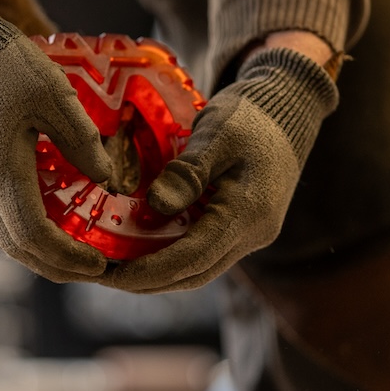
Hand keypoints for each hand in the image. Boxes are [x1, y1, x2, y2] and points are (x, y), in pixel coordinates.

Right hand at [0, 0, 111, 281]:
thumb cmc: (6, 62)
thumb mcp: (55, 96)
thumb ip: (83, 143)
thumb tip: (107, 181)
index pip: (34, 237)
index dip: (68, 259)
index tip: (99, 265)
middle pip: (15, 247)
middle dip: (55, 266)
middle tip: (91, 271)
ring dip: (36, 252)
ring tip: (71, 255)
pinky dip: (19, 230)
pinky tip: (43, 223)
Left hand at [101, 46, 337, 292]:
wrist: (287, 109)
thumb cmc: (250, 116)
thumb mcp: (216, 134)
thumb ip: (188, 173)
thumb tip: (156, 205)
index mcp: (248, 213)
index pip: (193, 258)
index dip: (150, 272)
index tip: (111, 275)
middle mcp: (253, 233)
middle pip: (195, 274)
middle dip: (147, 281)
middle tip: (102, 276)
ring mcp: (251, 234)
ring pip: (200, 269)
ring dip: (159, 275)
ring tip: (116, 268)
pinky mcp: (243, 228)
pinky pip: (205, 253)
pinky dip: (172, 257)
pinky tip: (142, 249)